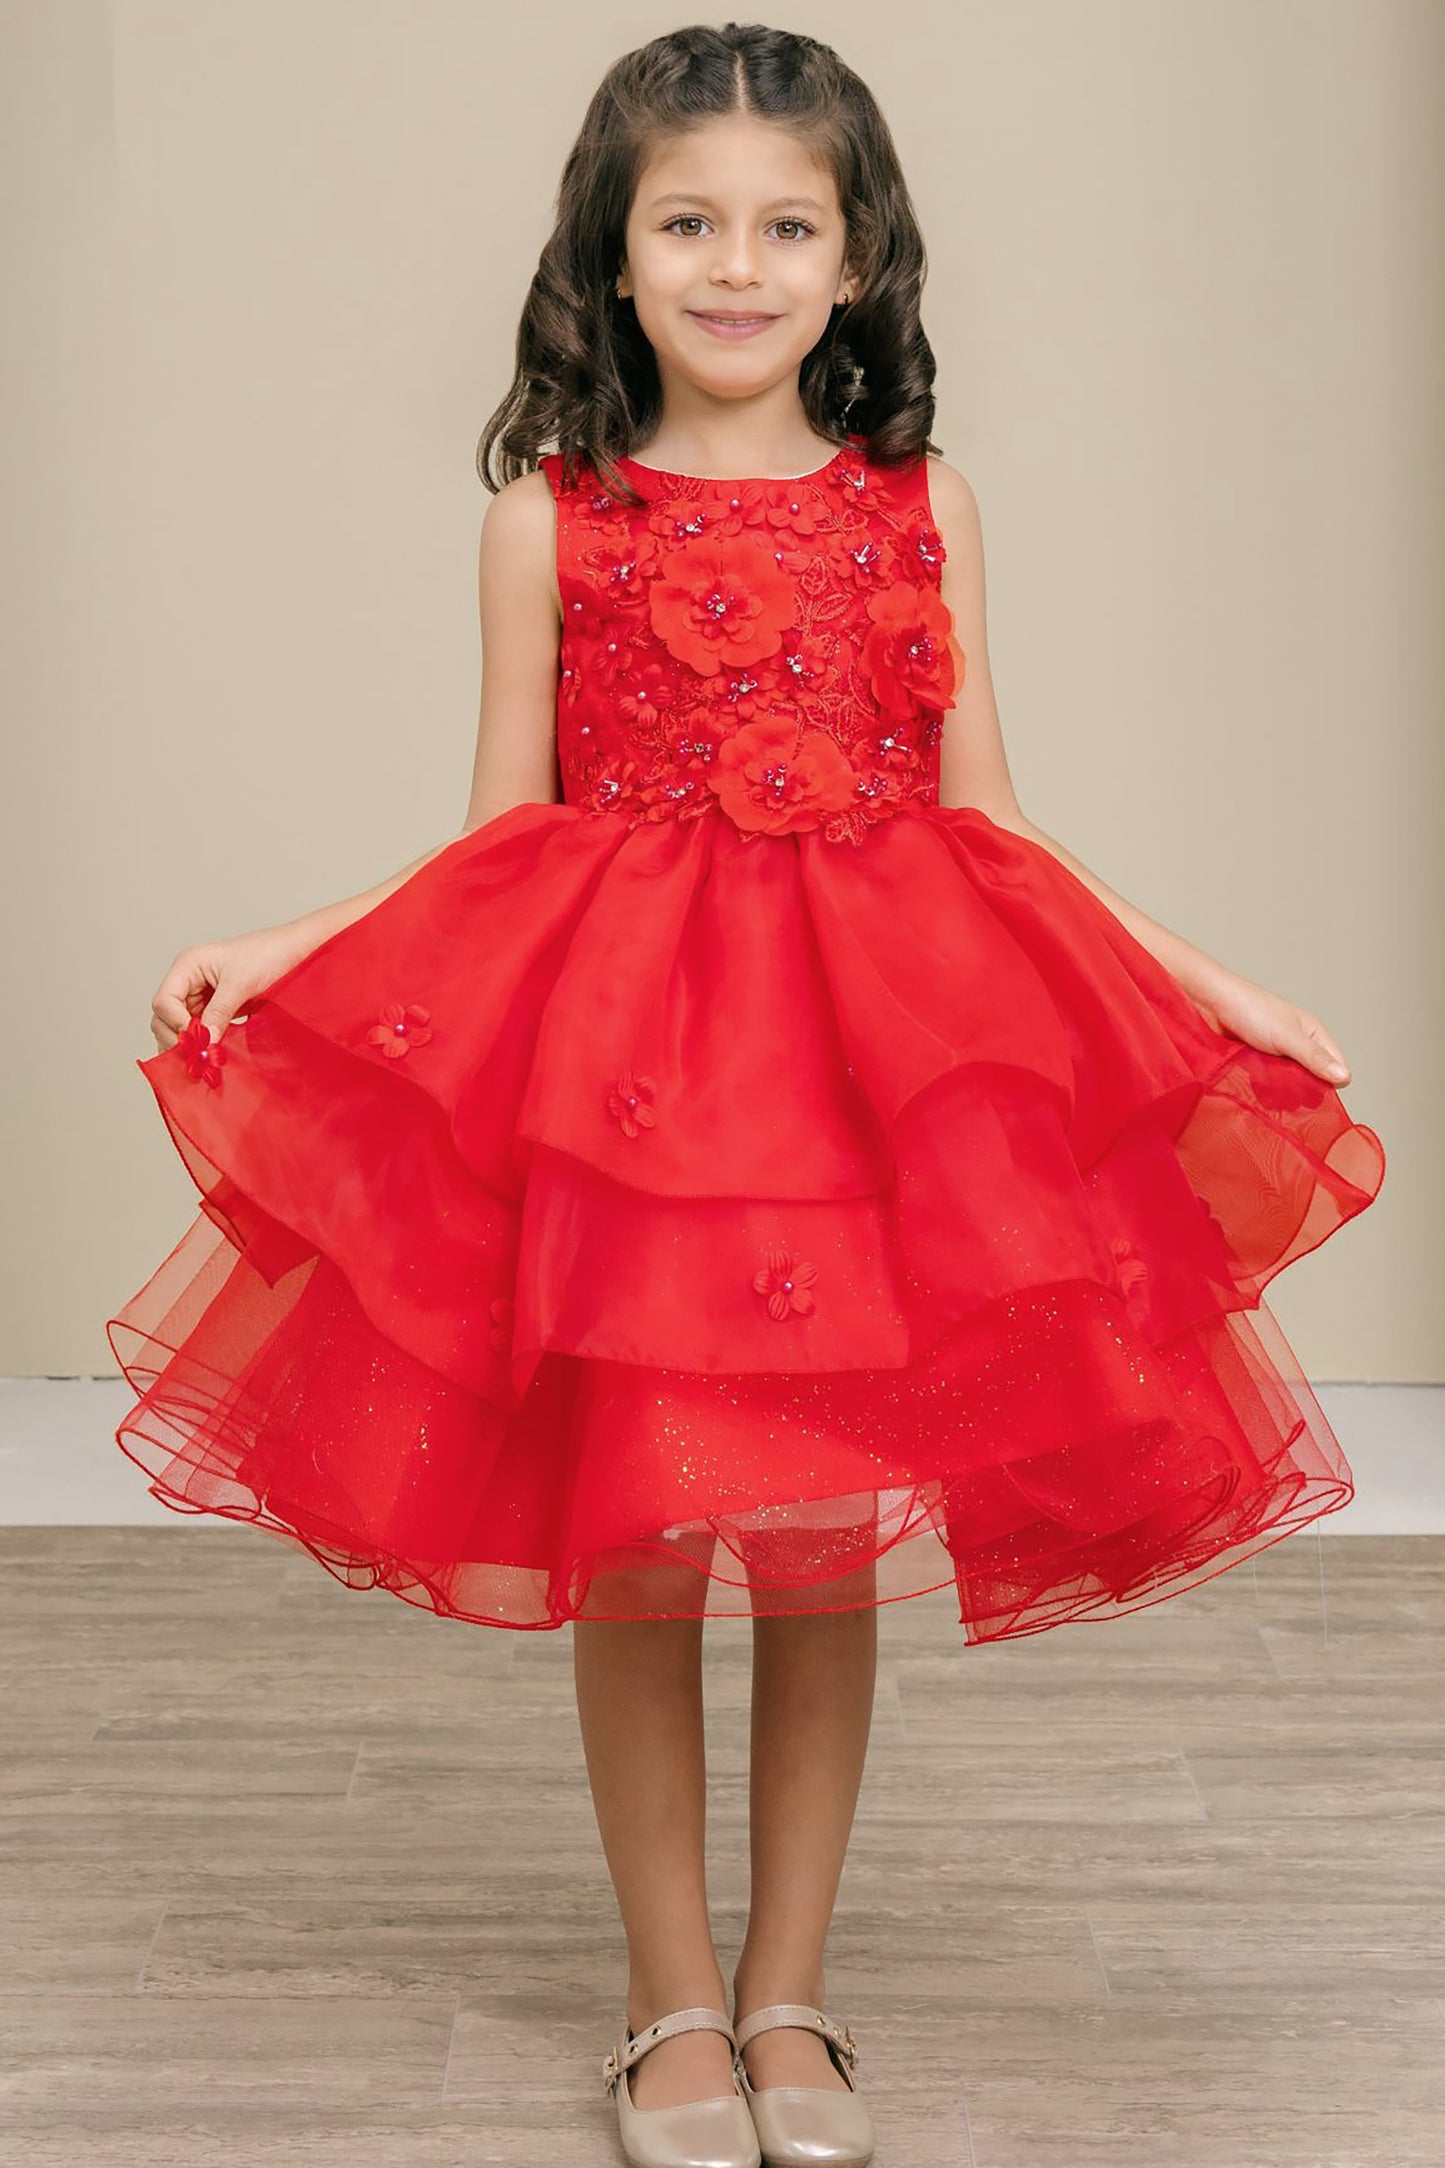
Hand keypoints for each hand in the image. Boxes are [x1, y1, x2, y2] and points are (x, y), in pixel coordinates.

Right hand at [148, 924, 317, 1053]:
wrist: (295, 950)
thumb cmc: (268, 954)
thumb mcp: (241, 985)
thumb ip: (219, 1013)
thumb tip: (203, 1042)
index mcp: (187, 966)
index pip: (164, 1002)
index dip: (177, 1025)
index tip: (199, 1041)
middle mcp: (188, 980)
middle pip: (164, 1017)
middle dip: (179, 1038)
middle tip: (200, 1056)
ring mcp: (200, 994)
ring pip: (180, 1026)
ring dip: (191, 1042)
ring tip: (208, 1056)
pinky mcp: (215, 1007)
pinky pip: (200, 1028)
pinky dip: (204, 1041)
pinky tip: (216, 1051)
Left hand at [1190, 970, 1351, 1086]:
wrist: (1210, 1005)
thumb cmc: (1250, 1010)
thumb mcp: (1286, 1037)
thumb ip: (1313, 1058)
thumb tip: (1344, 1078)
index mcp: (1314, 1035)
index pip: (1337, 1068)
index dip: (1328, 1083)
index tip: (1311, 1091)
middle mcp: (1299, 1046)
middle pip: (1313, 1081)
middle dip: (1302, 1091)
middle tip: (1286, 1091)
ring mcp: (1278, 1056)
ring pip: (1290, 1086)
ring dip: (1281, 1092)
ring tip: (1266, 1088)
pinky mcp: (1259, 1064)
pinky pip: (1268, 1085)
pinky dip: (1264, 1090)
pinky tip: (1254, 1087)